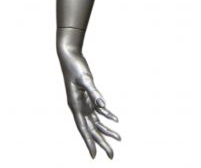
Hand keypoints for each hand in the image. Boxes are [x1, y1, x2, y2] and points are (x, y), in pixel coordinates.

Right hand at [57, 29, 120, 157]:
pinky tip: (115, 119)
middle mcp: (79, 107)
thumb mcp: (86, 79)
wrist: (70, 56)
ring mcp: (83, 102)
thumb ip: (94, 93)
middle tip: (112, 155)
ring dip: (106, 130)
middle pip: (91, 129)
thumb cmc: (75, 67)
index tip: (95, 156)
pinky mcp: (88, 96)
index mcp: (76, 105)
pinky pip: (98, 109)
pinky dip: (107, 115)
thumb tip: (103, 106)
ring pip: (96, 121)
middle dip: (102, 142)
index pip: (83, 128)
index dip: (89, 142)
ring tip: (118, 138)